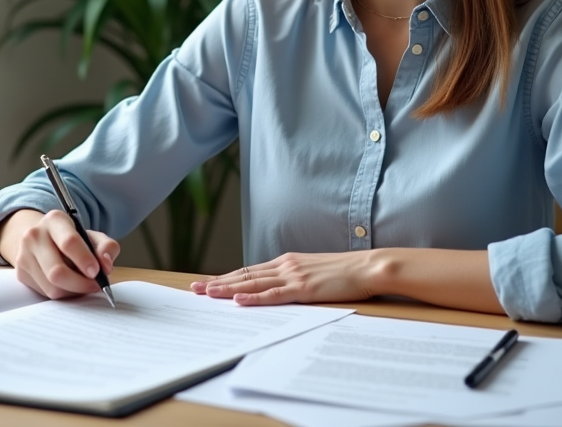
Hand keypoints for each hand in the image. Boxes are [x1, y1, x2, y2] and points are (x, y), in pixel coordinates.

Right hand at [0, 209, 119, 299]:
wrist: (40, 238)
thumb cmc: (71, 238)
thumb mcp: (92, 236)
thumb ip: (106, 247)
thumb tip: (106, 265)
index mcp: (54, 220)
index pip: (69, 242)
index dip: (84, 259)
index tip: (97, 272)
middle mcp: (34, 235)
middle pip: (57, 271)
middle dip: (80, 283)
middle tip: (95, 285)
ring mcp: (24, 255)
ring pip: (51, 287)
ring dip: (73, 292)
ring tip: (84, 285)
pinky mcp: (21, 273)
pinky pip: (45, 293)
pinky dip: (63, 294)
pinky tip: (69, 285)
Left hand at [190, 251, 384, 305]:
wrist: (366, 266)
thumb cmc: (343, 272)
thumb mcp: (313, 272)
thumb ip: (294, 278)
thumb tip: (278, 288)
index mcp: (286, 262)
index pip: (249, 271)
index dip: (226, 277)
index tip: (207, 282)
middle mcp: (285, 265)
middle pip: (244, 275)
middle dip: (218, 282)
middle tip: (195, 289)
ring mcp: (293, 276)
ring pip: (253, 283)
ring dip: (228, 288)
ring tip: (207, 293)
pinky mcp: (303, 288)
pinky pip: (273, 295)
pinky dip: (254, 298)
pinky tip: (239, 300)